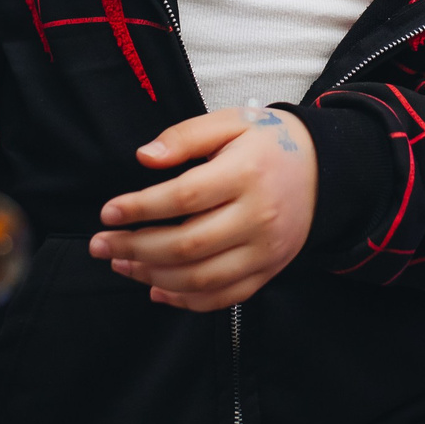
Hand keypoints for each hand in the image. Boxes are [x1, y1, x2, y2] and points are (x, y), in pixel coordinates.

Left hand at [89, 105, 317, 310]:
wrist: (324, 171)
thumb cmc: (269, 143)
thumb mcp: (232, 121)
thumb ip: (186, 136)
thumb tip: (144, 158)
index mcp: (247, 173)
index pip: (184, 197)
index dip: (141, 208)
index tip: (108, 213)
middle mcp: (259, 217)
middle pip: (188, 245)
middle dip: (136, 249)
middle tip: (100, 245)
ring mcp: (266, 250)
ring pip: (202, 278)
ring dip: (153, 276)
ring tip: (122, 264)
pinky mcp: (269, 270)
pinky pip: (224, 297)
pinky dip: (185, 301)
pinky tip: (156, 289)